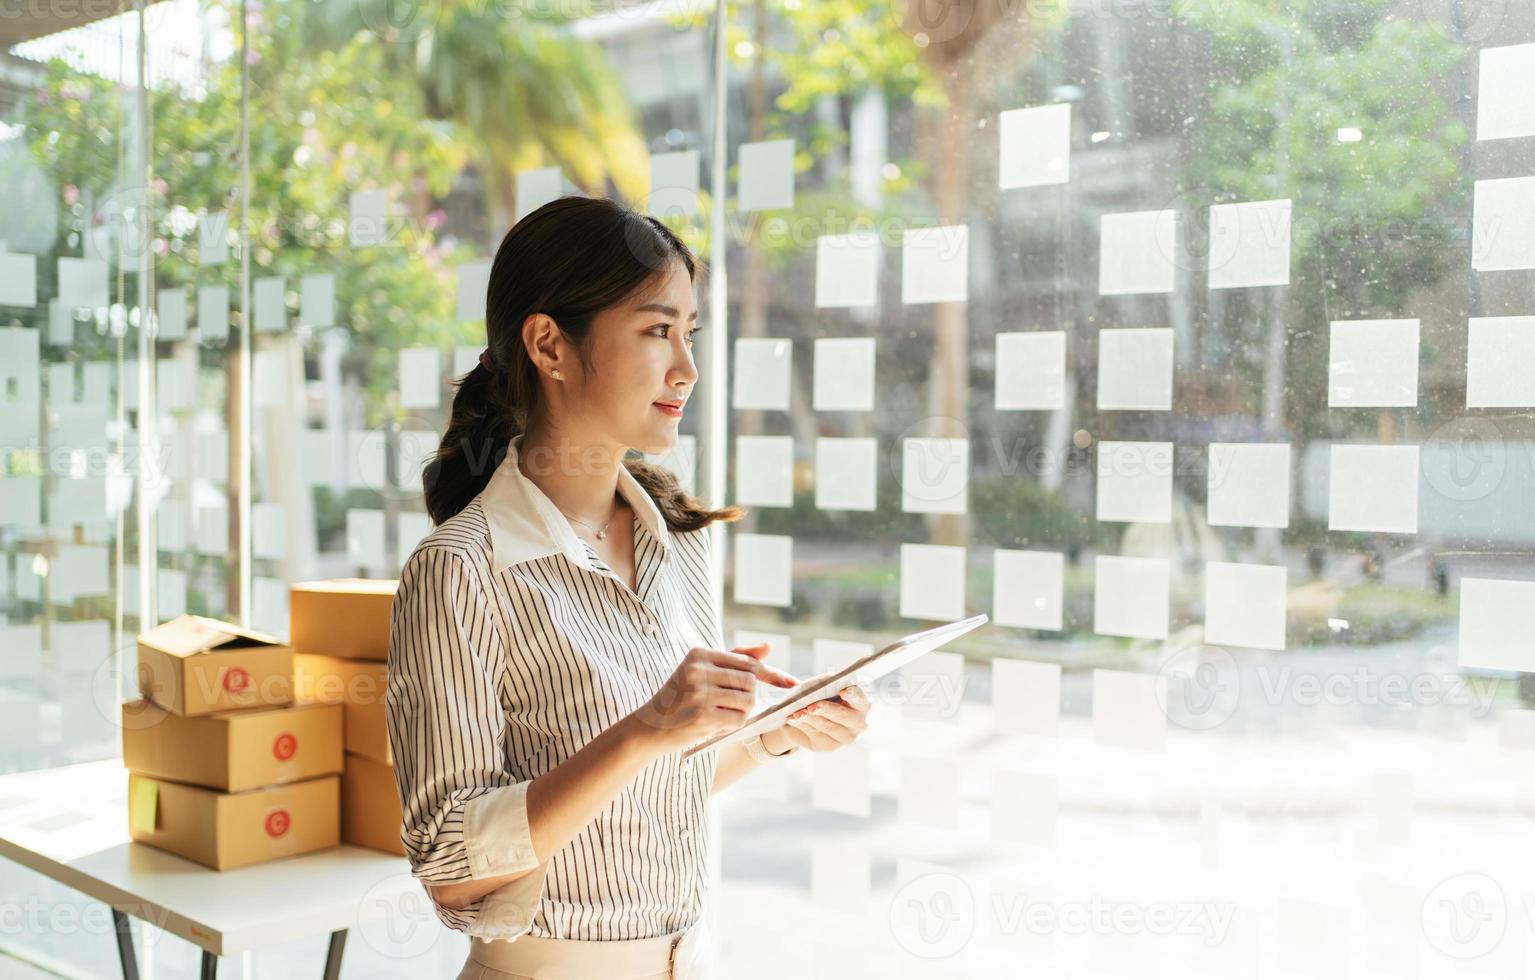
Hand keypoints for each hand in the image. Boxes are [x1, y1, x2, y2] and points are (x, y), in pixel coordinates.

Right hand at [630, 642, 796, 754]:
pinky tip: (713, 725)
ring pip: (747, 702)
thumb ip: (735, 659)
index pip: (748, 662)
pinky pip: (738, 720)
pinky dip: (732, 725)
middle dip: (748, 697)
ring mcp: (700, 693)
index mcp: (699, 654)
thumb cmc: (678, 699)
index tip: (791, 683)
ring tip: (718, 714)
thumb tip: (768, 647)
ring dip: (740, 712)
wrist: (647, 727)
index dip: (772, 674)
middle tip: (728, 706)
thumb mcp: (701, 673)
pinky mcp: (702, 716)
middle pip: (751, 682)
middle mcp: (699, 669)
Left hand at [762, 674, 872, 753]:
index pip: (861, 699)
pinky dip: (803, 725)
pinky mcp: (829, 746)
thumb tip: (826, 682)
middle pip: (843, 715)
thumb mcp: (819, 684)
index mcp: (860, 703)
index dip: (854, 695)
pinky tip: (793, 719)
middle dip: (826, 709)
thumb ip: (825, 681)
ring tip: (796, 713)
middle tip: (811, 707)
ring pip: (827, 726)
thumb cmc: (816, 694)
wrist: (802, 713)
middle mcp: (858, 722)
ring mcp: (845, 736)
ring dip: (810, 718)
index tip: (844, 691)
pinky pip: (815, 735)